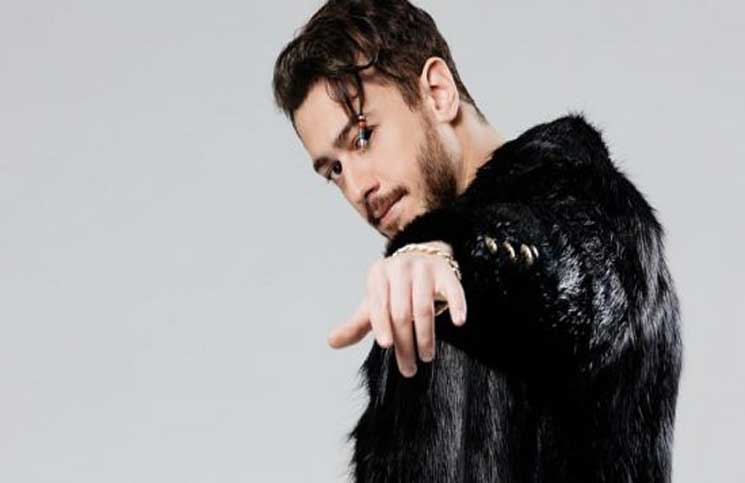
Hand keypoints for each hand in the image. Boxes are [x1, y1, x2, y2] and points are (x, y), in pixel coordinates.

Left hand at [327, 241, 466, 377]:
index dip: (381, 325)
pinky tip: (458, 323)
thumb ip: (356, 324)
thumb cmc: (395, 290)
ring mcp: (424, 268)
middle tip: (409, 368)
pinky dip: (456, 306)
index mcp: (378, 274)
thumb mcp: (375, 304)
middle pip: (402, 311)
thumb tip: (332, 342)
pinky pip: (453, 290)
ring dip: (426, 336)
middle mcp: (400, 267)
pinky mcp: (445, 272)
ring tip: (426, 356)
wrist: (422, 260)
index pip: (378, 304)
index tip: (387, 346)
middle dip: (405, 342)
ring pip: (424, 306)